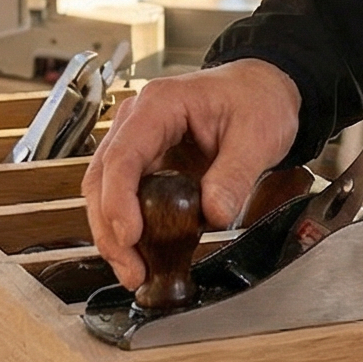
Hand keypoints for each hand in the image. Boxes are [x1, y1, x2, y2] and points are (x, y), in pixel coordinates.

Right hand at [83, 59, 300, 290]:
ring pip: (103, 191)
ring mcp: (136, 141)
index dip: (119, 199)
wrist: (260, 90)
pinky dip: (126, 228)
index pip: (123, 155)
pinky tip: (140, 255)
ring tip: (133, 271)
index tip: (129, 236)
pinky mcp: (144, 163)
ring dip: (112, 234)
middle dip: (109, 228)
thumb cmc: (256, 99)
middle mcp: (136, 121)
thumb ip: (235, 175)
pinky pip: (122, 196)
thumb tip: (213, 214)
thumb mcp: (257, 136)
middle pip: (101, 177)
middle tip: (130, 269)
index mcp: (160, 104)